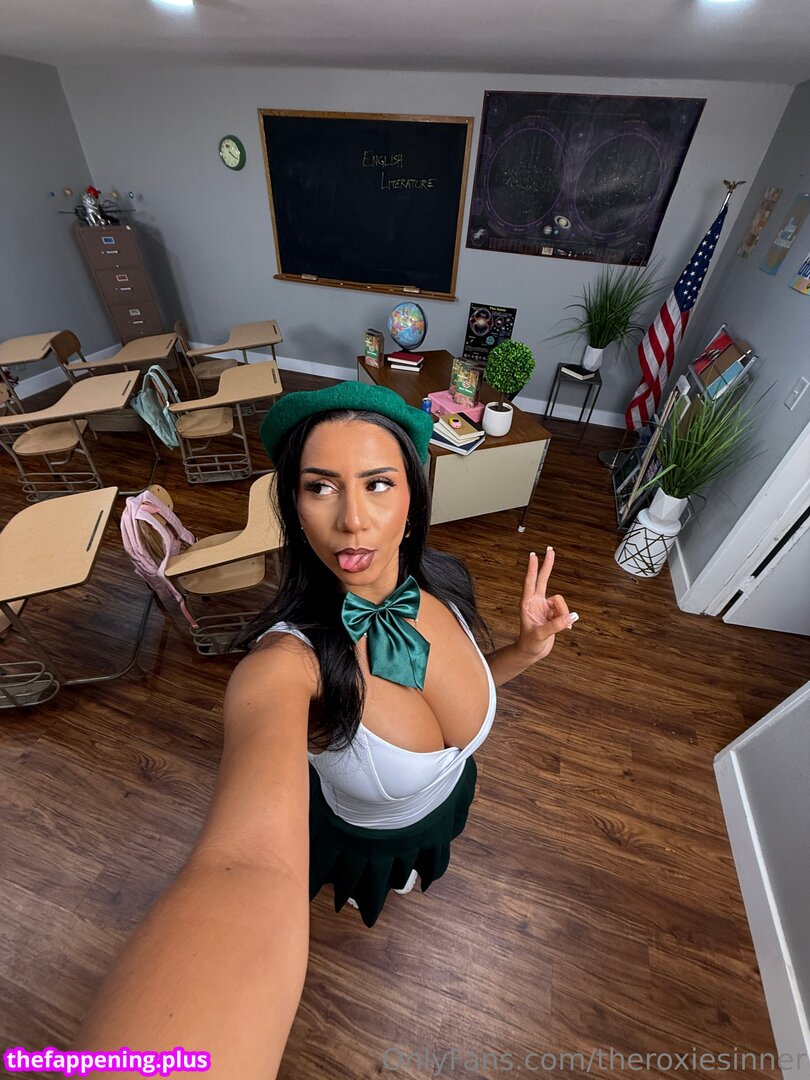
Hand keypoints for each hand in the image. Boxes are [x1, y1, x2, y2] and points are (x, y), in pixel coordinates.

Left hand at [517, 547, 577, 661]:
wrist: (532, 652)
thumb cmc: (530, 643)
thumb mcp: (541, 635)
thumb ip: (555, 625)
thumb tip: (571, 617)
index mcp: (527, 604)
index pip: (530, 583)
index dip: (532, 569)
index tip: (534, 555)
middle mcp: (535, 602)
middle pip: (543, 579)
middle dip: (547, 566)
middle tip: (550, 550)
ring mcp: (545, 606)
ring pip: (561, 601)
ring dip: (564, 613)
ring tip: (563, 627)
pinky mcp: (553, 613)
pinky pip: (565, 610)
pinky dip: (567, 619)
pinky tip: (566, 628)